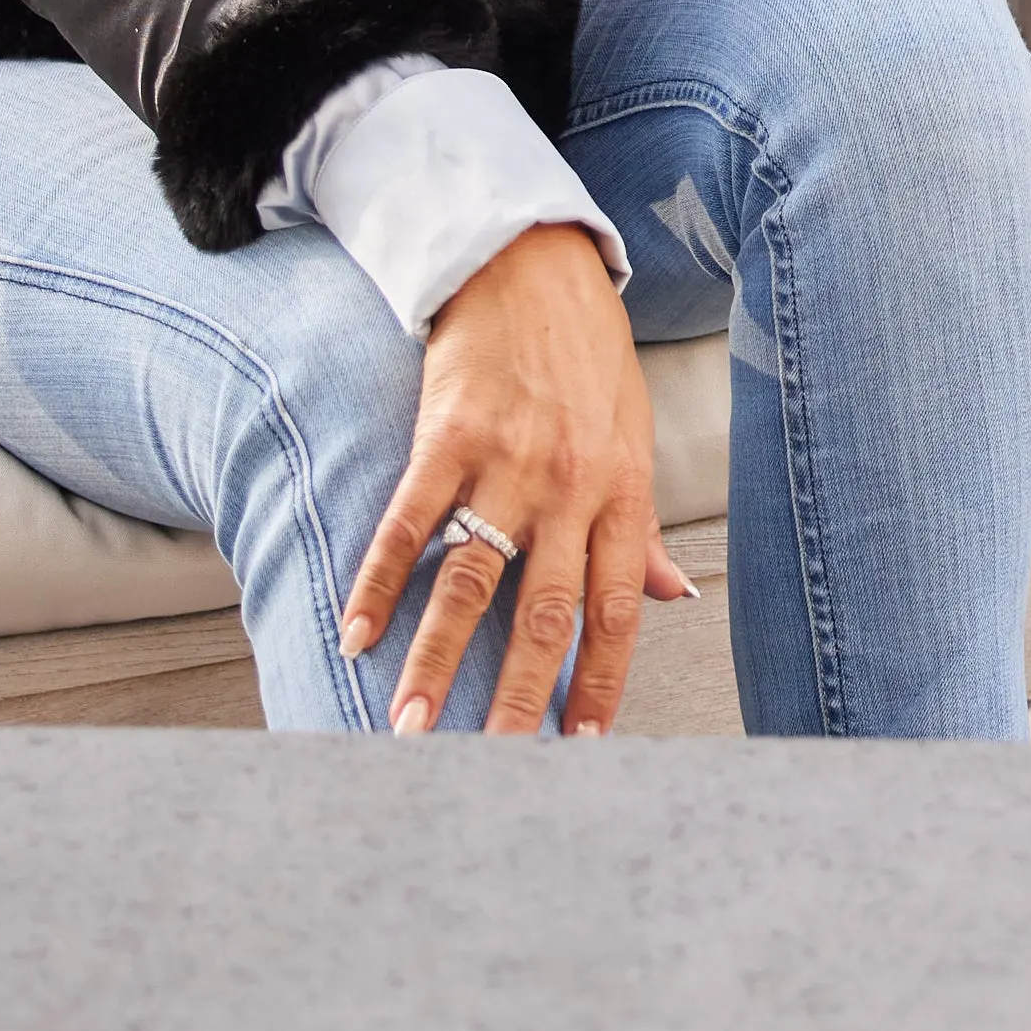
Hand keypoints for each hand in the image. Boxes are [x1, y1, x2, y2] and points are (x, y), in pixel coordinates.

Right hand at [340, 222, 691, 739]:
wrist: (531, 263)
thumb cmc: (587, 356)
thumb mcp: (633, 435)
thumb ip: (642, 528)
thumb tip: (676, 599)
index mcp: (623, 493)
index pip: (618, 611)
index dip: (599, 682)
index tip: (579, 748)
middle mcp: (571, 487)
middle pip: (544, 614)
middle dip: (514, 698)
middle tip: (488, 766)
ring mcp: (508, 461)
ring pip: (471, 581)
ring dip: (437, 660)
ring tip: (408, 727)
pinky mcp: (448, 433)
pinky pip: (410, 522)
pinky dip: (378, 582)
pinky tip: (354, 634)